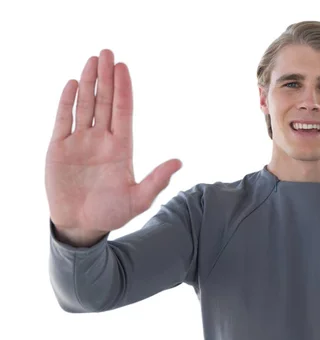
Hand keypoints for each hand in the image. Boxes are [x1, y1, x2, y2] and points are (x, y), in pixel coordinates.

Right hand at [45, 49, 181, 234]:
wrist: (82, 226)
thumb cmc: (112, 214)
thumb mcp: (139, 199)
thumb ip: (157, 180)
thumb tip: (179, 162)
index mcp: (121, 147)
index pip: (123, 111)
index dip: (123, 89)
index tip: (123, 67)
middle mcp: (101, 139)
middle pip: (105, 102)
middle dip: (106, 77)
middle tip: (107, 52)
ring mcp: (80, 142)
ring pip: (84, 105)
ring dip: (88, 82)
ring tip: (91, 60)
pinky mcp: (59, 148)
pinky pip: (63, 120)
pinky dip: (66, 102)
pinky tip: (72, 84)